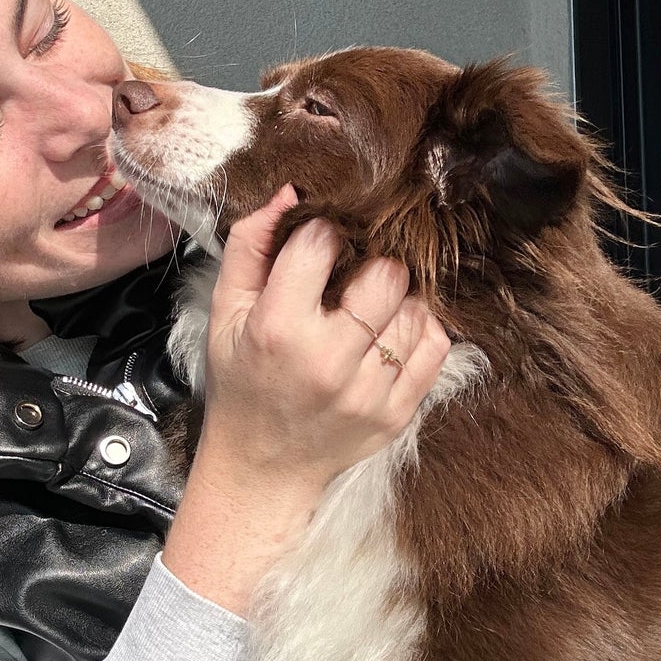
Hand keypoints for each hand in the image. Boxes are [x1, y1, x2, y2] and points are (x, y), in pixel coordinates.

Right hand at [199, 185, 450, 491]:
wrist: (262, 468)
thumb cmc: (241, 382)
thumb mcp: (225, 313)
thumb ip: (250, 246)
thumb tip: (290, 192)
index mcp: (279, 329)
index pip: (322, 244)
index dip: (323, 232)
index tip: (319, 245)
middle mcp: (328, 361)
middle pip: (387, 273)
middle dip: (372, 264)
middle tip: (354, 277)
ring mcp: (369, 392)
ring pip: (415, 308)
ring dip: (396, 300)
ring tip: (369, 311)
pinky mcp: (398, 413)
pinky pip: (435, 347)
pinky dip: (419, 331)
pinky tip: (390, 335)